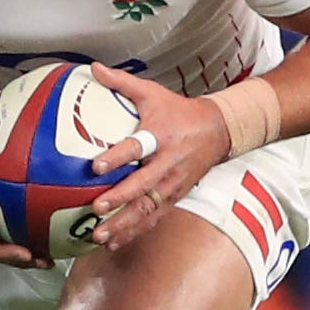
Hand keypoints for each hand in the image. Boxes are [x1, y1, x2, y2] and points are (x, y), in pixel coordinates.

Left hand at [85, 63, 232, 249]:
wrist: (218, 130)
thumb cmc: (177, 111)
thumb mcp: (152, 92)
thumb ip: (121, 82)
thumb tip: (92, 67)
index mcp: (161, 136)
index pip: (137, 147)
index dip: (117, 158)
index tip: (95, 166)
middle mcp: (168, 163)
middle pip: (143, 186)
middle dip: (119, 199)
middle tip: (96, 208)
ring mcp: (173, 184)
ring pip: (148, 208)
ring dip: (124, 224)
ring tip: (100, 235)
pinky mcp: (176, 197)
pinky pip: (154, 218)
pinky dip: (135, 231)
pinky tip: (114, 242)